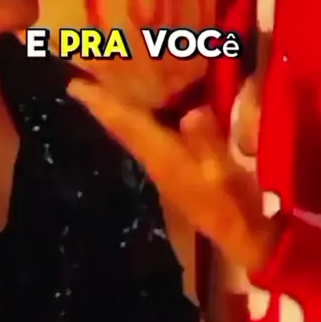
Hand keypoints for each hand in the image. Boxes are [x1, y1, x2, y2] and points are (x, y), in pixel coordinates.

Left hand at [67, 80, 282, 273]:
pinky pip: (149, 138)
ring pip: (133, 134)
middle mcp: (157, 161)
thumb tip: (192, 114)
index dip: (102, 105)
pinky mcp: (178, 172)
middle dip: (101, 106)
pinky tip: (142, 112)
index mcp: (165, 159)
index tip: (73, 86)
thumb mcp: (228, 176)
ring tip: (101, 90)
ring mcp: (166, 168)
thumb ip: (210, 146)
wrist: (247, 240)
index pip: (128, 126)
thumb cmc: (239, 207)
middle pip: (123, 129)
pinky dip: (137, 122)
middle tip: (77, 82)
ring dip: (115, 113)